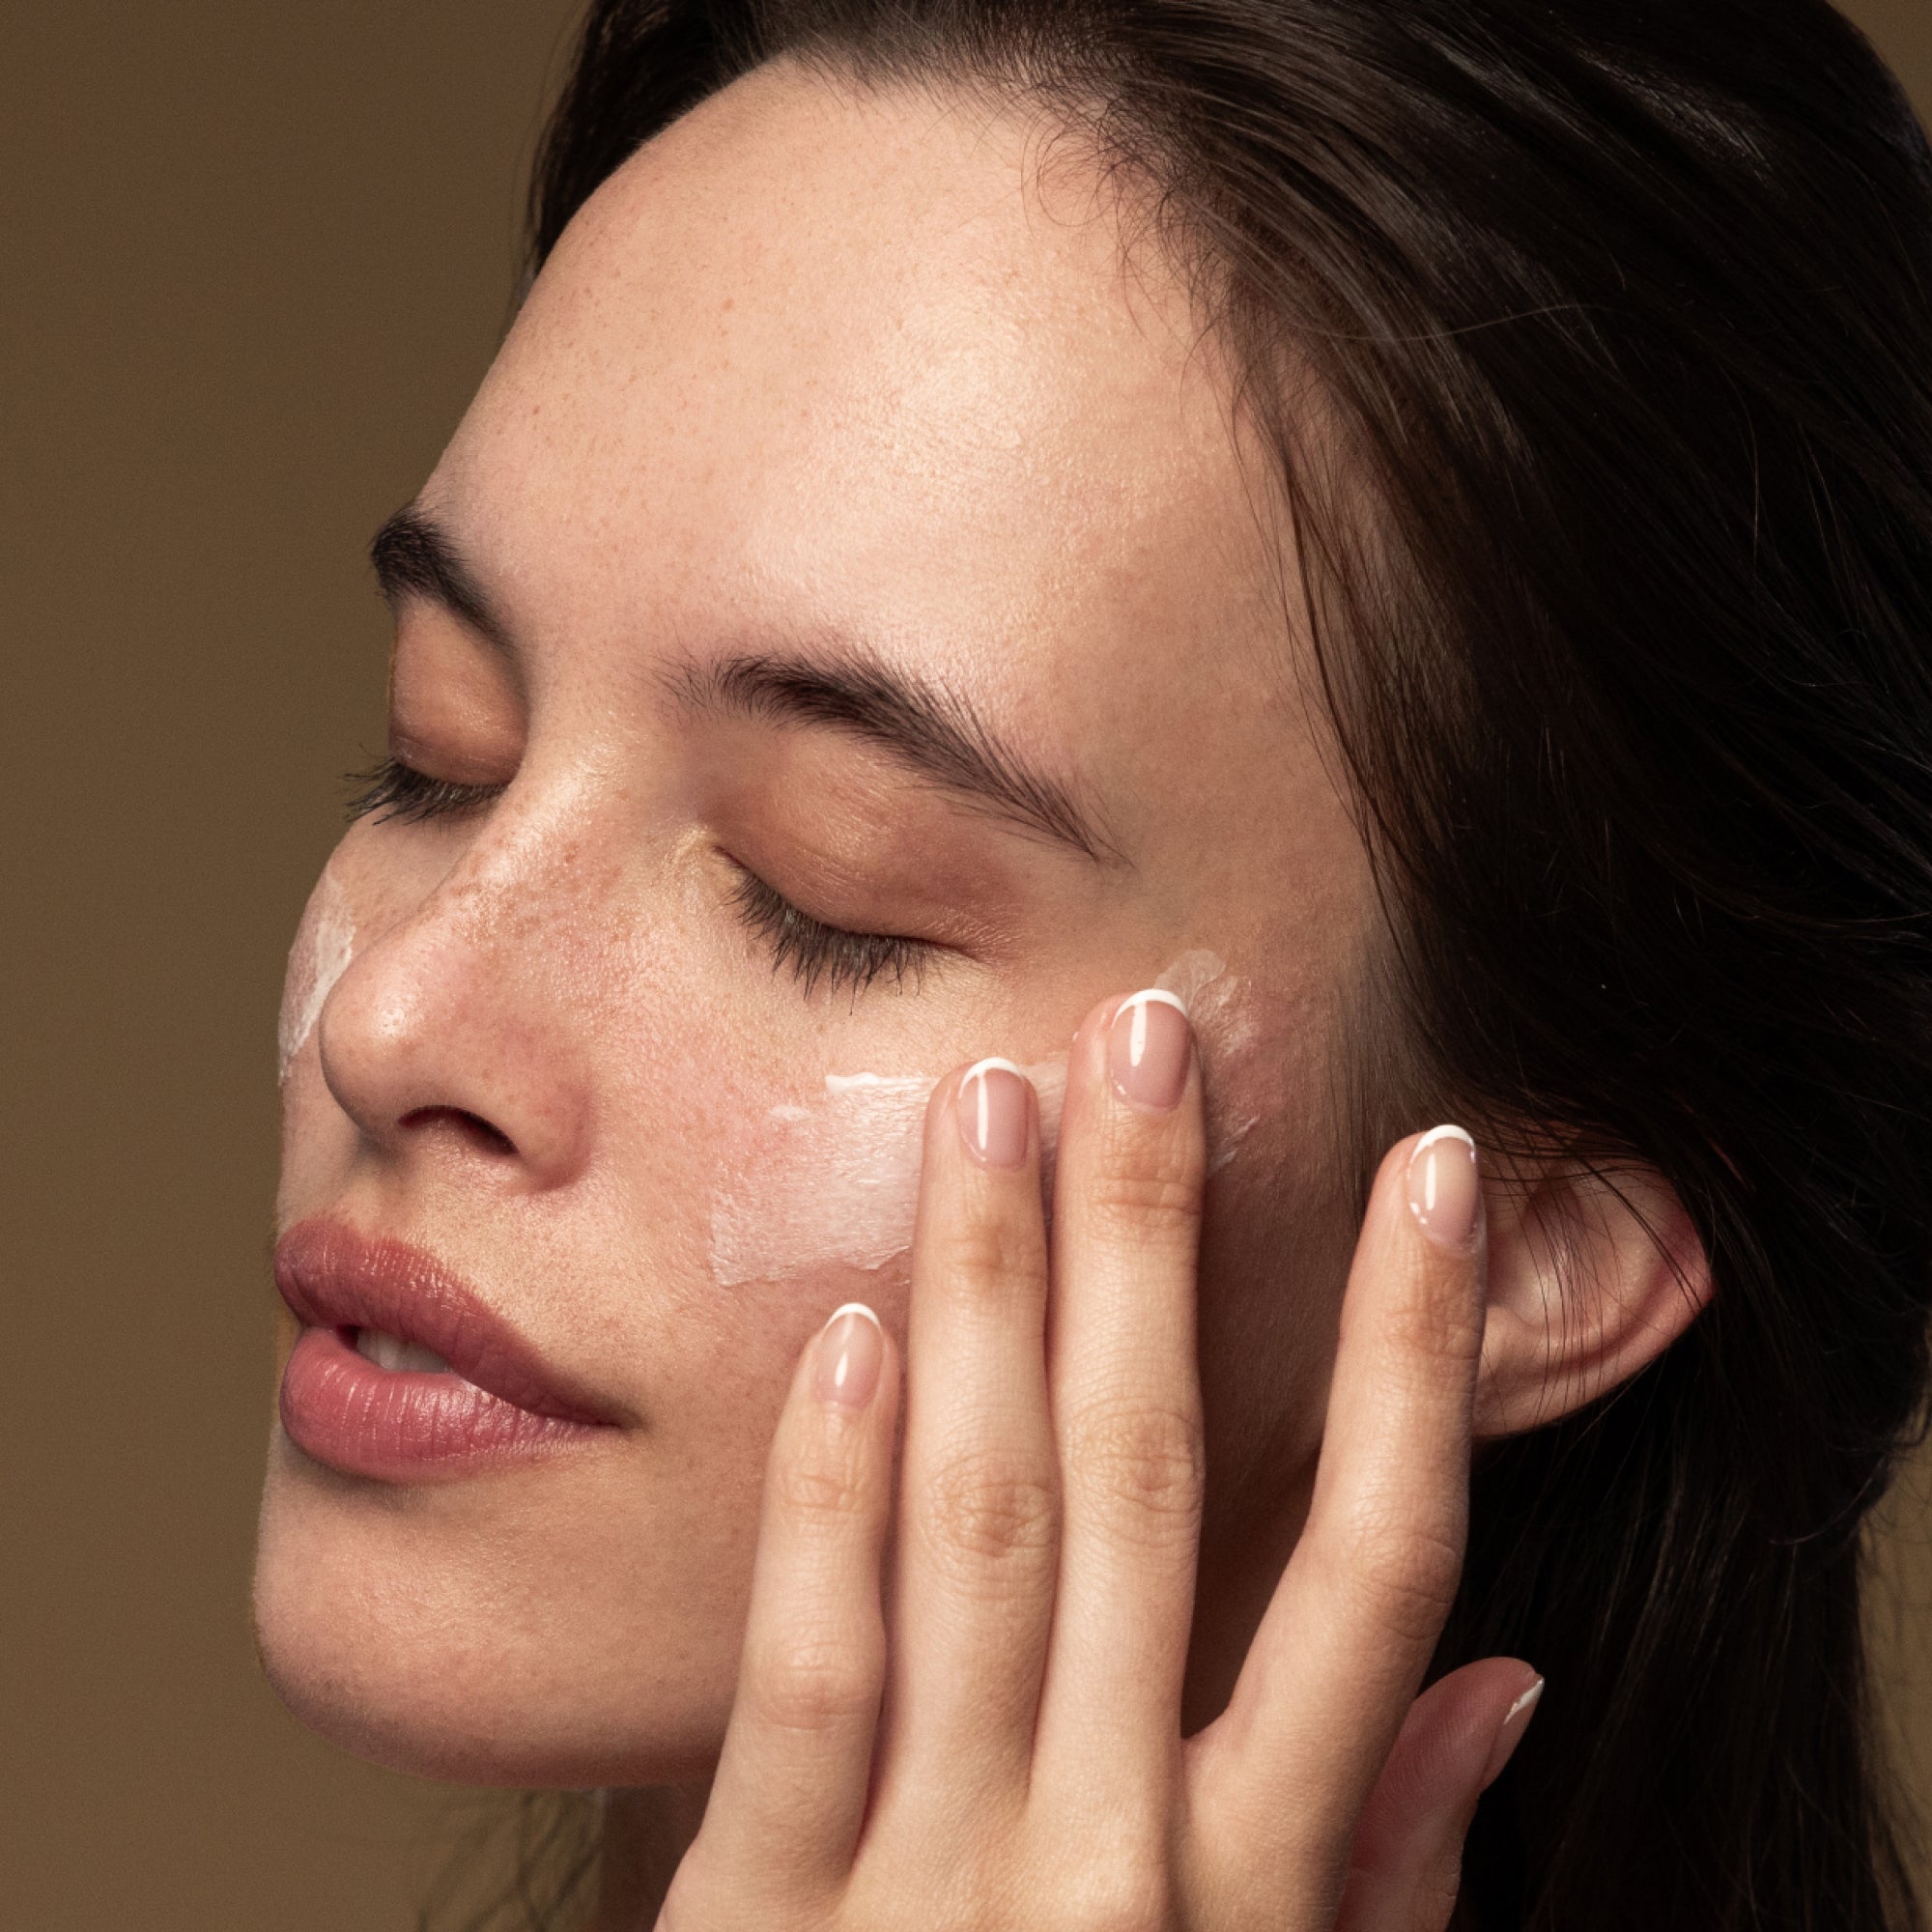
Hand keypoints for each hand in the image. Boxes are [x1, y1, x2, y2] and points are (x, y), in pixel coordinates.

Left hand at [662, 990, 1540, 1930]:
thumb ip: (1382, 1879)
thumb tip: (1499, 1686)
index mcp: (1254, 1889)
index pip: (1378, 1571)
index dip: (1417, 1359)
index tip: (1433, 1177)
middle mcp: (1115, 1866)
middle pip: (1162, 1491)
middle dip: (1161, 1245)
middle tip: (1156, 1036)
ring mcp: (935, 1895)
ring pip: (988, 1538)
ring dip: (994, 1299)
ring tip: (1003, 1106)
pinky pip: (807, 1685)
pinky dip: (832, 1500)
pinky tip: (853, 1332)